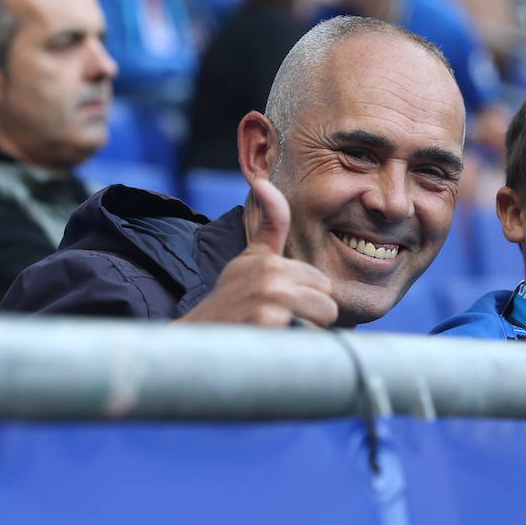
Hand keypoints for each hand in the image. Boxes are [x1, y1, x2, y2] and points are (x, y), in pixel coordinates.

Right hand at [177, 178, 338, 327]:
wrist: (198, 339)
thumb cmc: (230, 299)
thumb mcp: (249, 258)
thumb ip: (271, 223)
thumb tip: (264, 181)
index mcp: (271, 261)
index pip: (321, 282)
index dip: (306, 297)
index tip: (279, 303)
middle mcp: (272, 278)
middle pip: (327, 302)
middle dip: (310, 315)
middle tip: (279, 319)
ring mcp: (270, 302)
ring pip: (324, 318)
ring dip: (306, 331)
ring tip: (278, 330)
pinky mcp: (269, 326)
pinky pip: (309, 335)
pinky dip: (296, 343)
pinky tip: (273, 341)